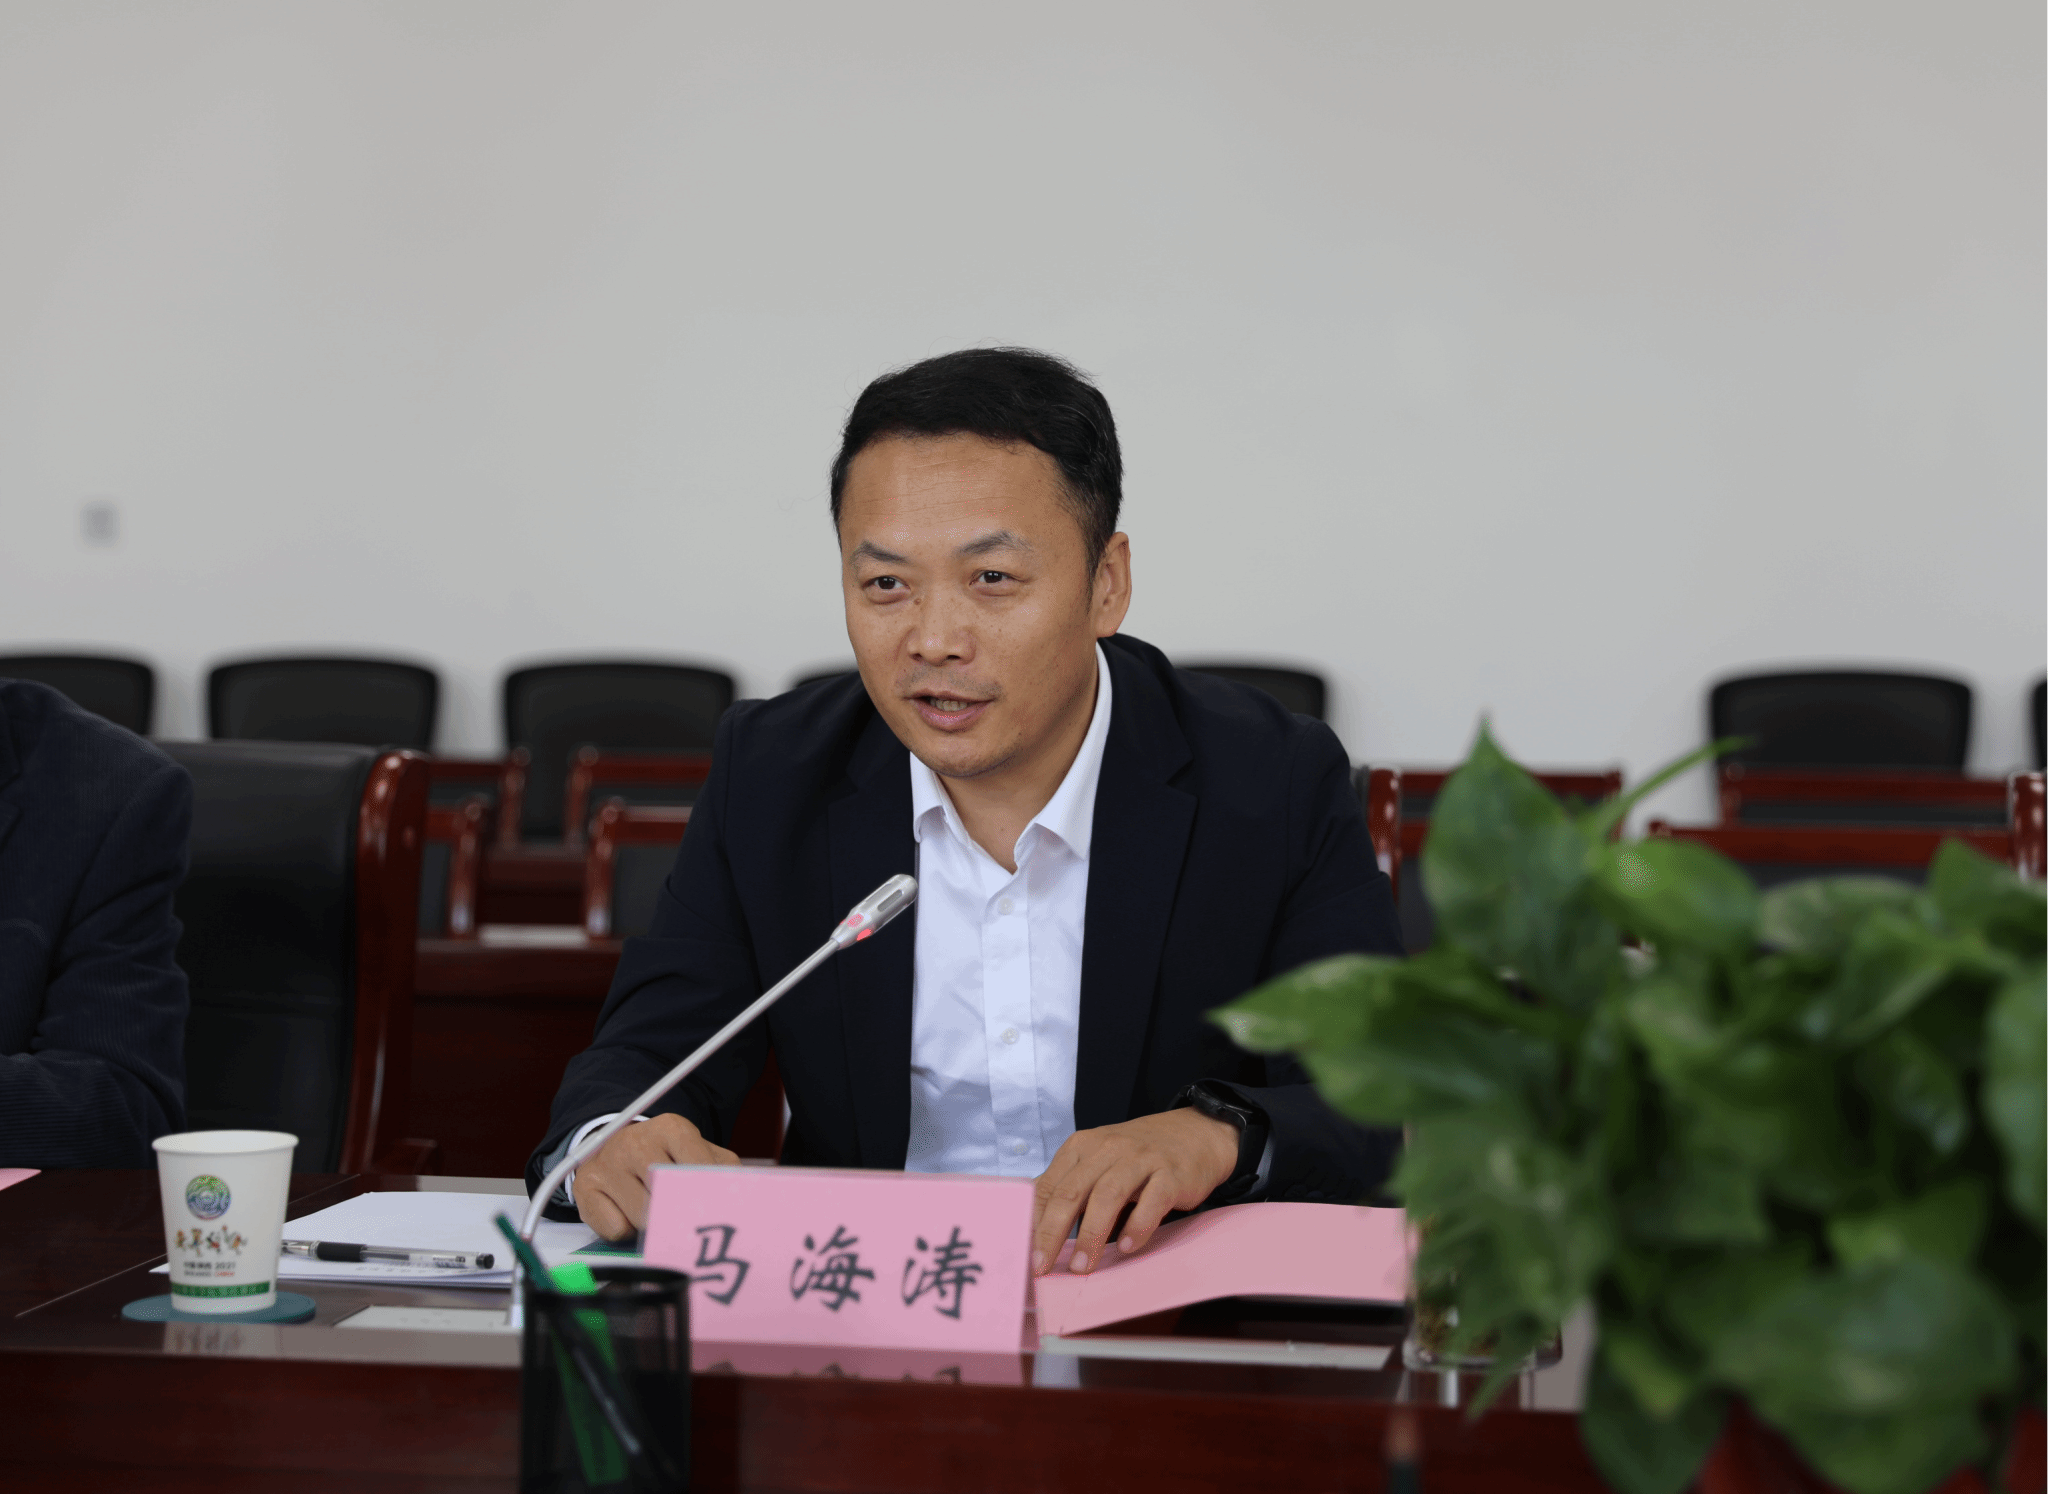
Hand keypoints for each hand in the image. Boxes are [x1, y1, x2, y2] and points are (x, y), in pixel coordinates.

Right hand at [574, 1113, 738, 1239]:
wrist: (615, 1145)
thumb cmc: (666, 1156)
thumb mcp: (700, 1153)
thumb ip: (724, 1172)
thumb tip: (744, 1200)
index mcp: (672, 1128)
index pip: (697, 1171)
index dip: (706, 1199)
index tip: (713, 1214)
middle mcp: (635, 1142)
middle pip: (668, 1200)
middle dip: (679, 1216)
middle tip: (683, 1218)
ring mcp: (607, 1163)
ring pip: (642, 1219)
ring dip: (652, 1225)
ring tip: (652, 1208)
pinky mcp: (584, 1187)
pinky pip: (614, 1230)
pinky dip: (625, 1231)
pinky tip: (627, 1212)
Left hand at [1030, 1108, 1239, 1275]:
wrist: (1195, 1134)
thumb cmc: (1138, 1156)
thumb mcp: (1097, 1162)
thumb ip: (1069, 1188)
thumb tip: (1034, 1228)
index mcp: (1081, 1147)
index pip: (1047, 1186)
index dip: (1033, 1223)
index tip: (1026, 1255)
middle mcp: (1107, 1149)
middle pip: (1071, 1192)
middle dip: (1052, 1233)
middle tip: (1043, 1266)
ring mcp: (1140, 1159)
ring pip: (1107, 1196)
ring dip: (1091, 1235)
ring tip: (1083, 1267)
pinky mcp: (1171, 1173)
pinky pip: (1151, 1200)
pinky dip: (1138, 1225)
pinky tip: (1128, 1247)